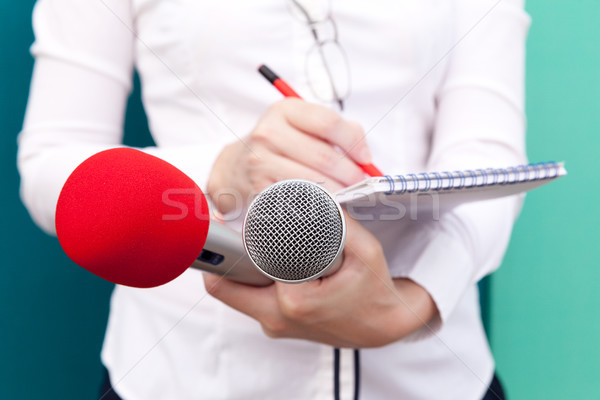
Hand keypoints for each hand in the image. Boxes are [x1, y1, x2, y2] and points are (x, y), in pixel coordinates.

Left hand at [203, 215, 437, 347]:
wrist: (385, 326)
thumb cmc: (375, 290)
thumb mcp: (365, 250)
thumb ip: (336, 222)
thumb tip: (310, 194)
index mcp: (295, 303)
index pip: (246, 265)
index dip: (234, 240)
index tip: (228, 217)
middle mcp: (277, 320)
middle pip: (224, 285)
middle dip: (225, 254)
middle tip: (228, 226)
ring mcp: (274, 327)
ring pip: (234, 294)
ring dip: (238, 266)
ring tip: (249, 239)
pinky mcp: (276, 326)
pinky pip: (250, 300)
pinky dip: (252, 278)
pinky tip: (267, 259)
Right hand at [207, 99, 371, 213]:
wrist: (237, 165)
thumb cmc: (282, 144)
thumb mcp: (304, 125)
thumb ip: (339, 130)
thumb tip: (364, 154)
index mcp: (285, 110)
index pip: (328, 122)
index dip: (353, 142)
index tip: (366, 158)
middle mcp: (269, 132)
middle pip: (323, 156)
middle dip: (350, 174)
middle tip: (361, 184)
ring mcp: (260, 161)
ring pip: (312, 180)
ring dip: (338, 192)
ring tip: (349, 196)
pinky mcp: (259, 187)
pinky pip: (297, 198)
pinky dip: (318, 204)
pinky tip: (327, 205)